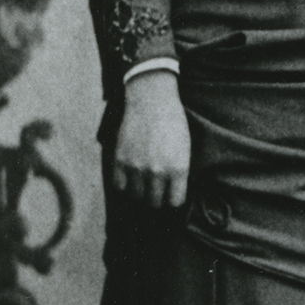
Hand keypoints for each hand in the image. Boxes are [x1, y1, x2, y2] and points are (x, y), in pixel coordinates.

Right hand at [112, 70, 191, 208]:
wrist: (152, 102)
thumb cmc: (174, 123)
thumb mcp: (185, 149)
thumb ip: (179, 172)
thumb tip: (173, 192)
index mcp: (178, 169)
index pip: (175, 202)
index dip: (173, 200)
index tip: (171, 196)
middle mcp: (157, 172)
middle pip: (154, 203)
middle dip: (157, 200)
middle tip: (156, 193)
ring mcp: (137, 168)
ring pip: (136, 197)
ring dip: (140, 194)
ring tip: (143, 186)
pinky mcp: (120, 160)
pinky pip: (119, 186)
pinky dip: (124, 185)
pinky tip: (130, 179)